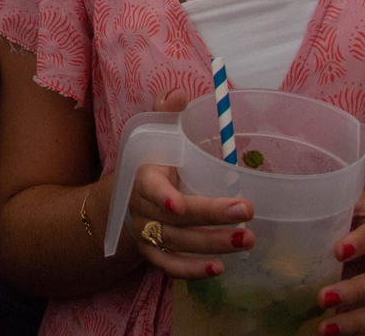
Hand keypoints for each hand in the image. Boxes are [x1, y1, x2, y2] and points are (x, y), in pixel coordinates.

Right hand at [126, 89, 255, 279]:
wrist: (118, 202)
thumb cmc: (146, 163)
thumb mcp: (150, 134)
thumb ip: (164, 114)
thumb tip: (178, 93)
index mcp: (141, 175)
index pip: (148, 187)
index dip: (161, 196)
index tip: (177, 203)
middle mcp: (141, 208)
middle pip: (173, 218)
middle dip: (210, 215)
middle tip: (246, 212)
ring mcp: (146, 234)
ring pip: (177, 243)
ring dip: (212, 244)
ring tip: (247, 239)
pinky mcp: (153, 253)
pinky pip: (170, 266)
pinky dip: (192, 271)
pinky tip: (219, 270)